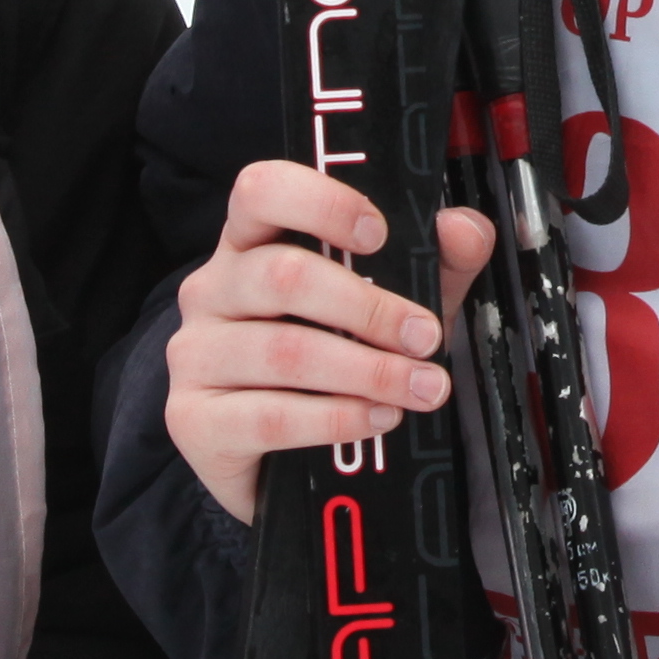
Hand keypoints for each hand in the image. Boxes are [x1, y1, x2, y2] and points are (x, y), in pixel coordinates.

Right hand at [158, 160, 491, 522]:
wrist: (284, 468)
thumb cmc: (332, 365)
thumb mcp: (392, 307)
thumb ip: (436, 264)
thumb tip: (463, 228)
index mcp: (252, 243)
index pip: (261, 190)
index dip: (321, 204)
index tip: (378, 234)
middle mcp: (213, 289)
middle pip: (283, 275)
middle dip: (369, 308)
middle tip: (425, 338)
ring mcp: (196, 355)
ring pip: (285, 351)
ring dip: (368, 371)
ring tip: (421, 389)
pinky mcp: (195, 421)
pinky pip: (272, 415)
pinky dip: (337, 419)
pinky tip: (377, 419)